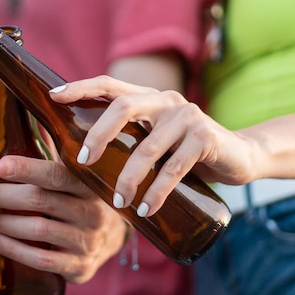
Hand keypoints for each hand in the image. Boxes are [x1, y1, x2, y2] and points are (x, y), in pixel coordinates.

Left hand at [0, 155, 129, 283]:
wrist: (112, 238)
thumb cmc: (80, 198)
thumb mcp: (75, 175)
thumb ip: (54, 151)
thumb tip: (33, 108)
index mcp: (89, 184)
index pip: (57, 174)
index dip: (28, 169)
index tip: (0, 165)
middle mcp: (92, 212)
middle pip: (41, 201)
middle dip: (3, 197)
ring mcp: (87, 241)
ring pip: (38, 230)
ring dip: (2, 224)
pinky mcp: (79, 266)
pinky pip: (40, 258)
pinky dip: (11, 249)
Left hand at [49, 76, 257, 216]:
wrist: (239, 156)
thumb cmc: (185, 152)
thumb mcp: (154, 141)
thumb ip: (129, 140)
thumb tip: (82, 162)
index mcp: (148, 98)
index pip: (109, 85)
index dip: (81, 87)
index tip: (54, 97)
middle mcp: (165, 101)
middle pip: (122, 108)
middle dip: (97, 135)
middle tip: (82, 162)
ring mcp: (187, 116)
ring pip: (146, 147)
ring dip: (128, 179)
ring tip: (118, 204)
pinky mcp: (205, 138)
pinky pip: (173, 168)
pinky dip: (157, 192)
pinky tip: (146, 209)